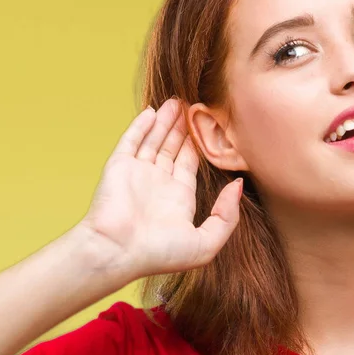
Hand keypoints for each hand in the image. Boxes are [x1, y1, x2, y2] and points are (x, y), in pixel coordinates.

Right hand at [79, 97, 242, 281]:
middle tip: (192, 105)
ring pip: (154, 139)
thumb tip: (237, 185)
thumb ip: (226, 216)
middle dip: (182, 127)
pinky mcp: (119, 165)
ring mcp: (137, 173)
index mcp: (178, 198)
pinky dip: (142, 125)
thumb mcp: (206, 243)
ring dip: (165, 121)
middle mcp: (158, 183)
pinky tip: (153, 111)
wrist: (117, 252)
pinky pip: (132, 140)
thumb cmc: (159, 253)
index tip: (208, 125)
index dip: (198, 144)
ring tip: (177, 101)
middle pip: (173, 147)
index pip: (190, 163)